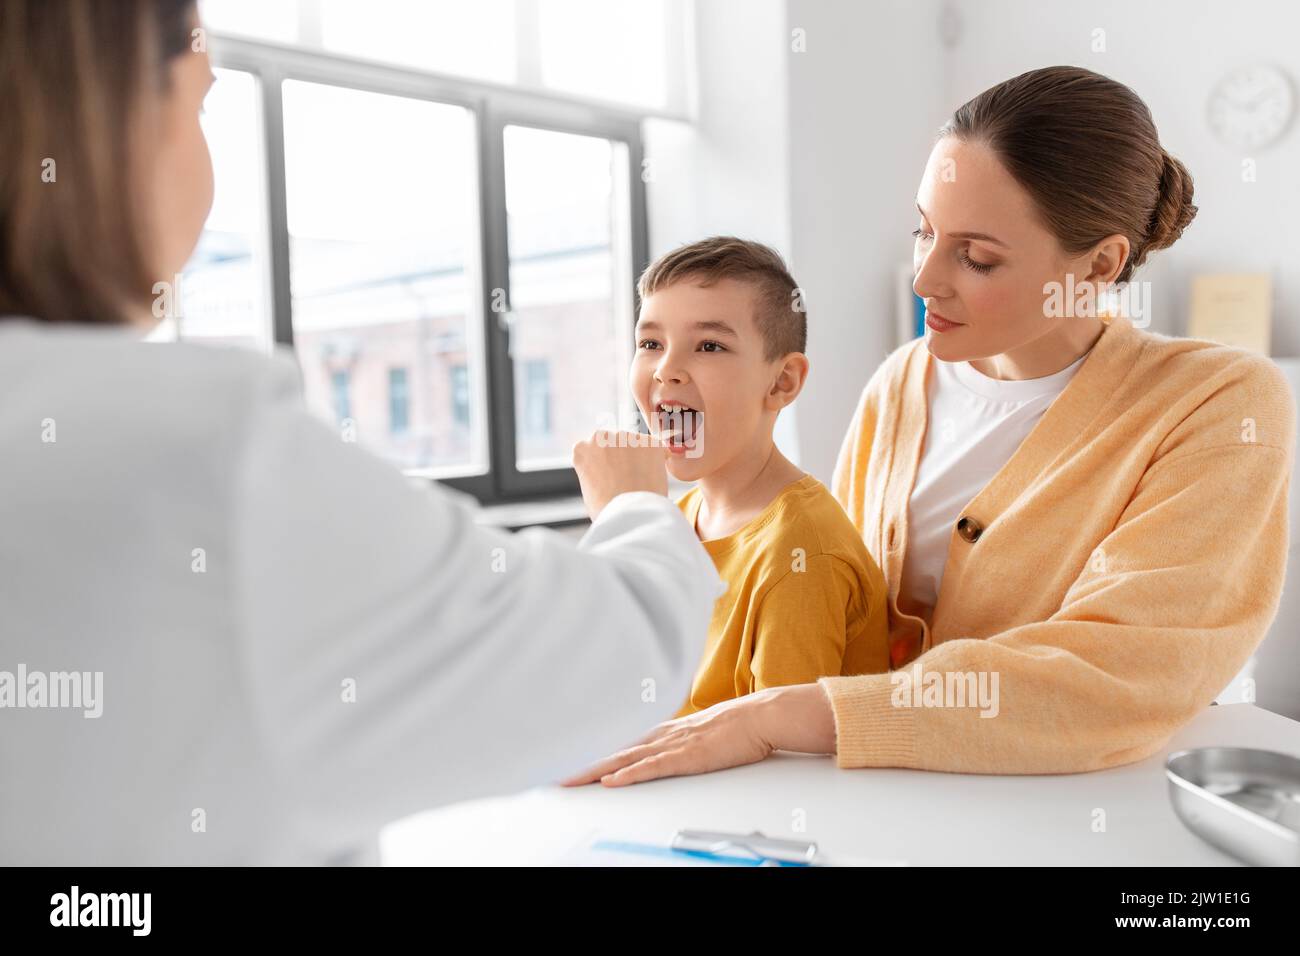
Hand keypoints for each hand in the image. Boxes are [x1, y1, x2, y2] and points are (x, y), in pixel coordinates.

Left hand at [560, 683, 837, 786]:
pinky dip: (630, 775)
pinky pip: (653, 768)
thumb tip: (663, 751)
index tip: (570, 762)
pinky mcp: (688, 757)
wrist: (762, 715)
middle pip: (614, 750)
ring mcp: (674, 745)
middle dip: (583, 763)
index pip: (621, 743)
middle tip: (556, 775)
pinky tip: (612, 782)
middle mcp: (663, 735)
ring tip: (571, 780)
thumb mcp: (700, 733)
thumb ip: (679, 740)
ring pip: (625, 759)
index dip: (594, 753)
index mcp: (665, 730)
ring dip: (596, 770)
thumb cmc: (737, 725)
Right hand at [571, 430, 669, 519]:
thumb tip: (608, 471)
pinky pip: (654, 448)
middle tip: (628, 478)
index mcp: (582, 449)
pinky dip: (656, 460)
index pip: (593, 448)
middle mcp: (602, 437)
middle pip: (614, 441)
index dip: (605, 462)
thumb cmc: (608, 510)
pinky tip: (652, 477)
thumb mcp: (590, 489)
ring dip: (638, 457)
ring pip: (634, 443)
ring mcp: (626, 437)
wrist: (630, 515)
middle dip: (621, 455)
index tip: (611, 474)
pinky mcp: (650, 442)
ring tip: (640, 481)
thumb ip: (596, 471)